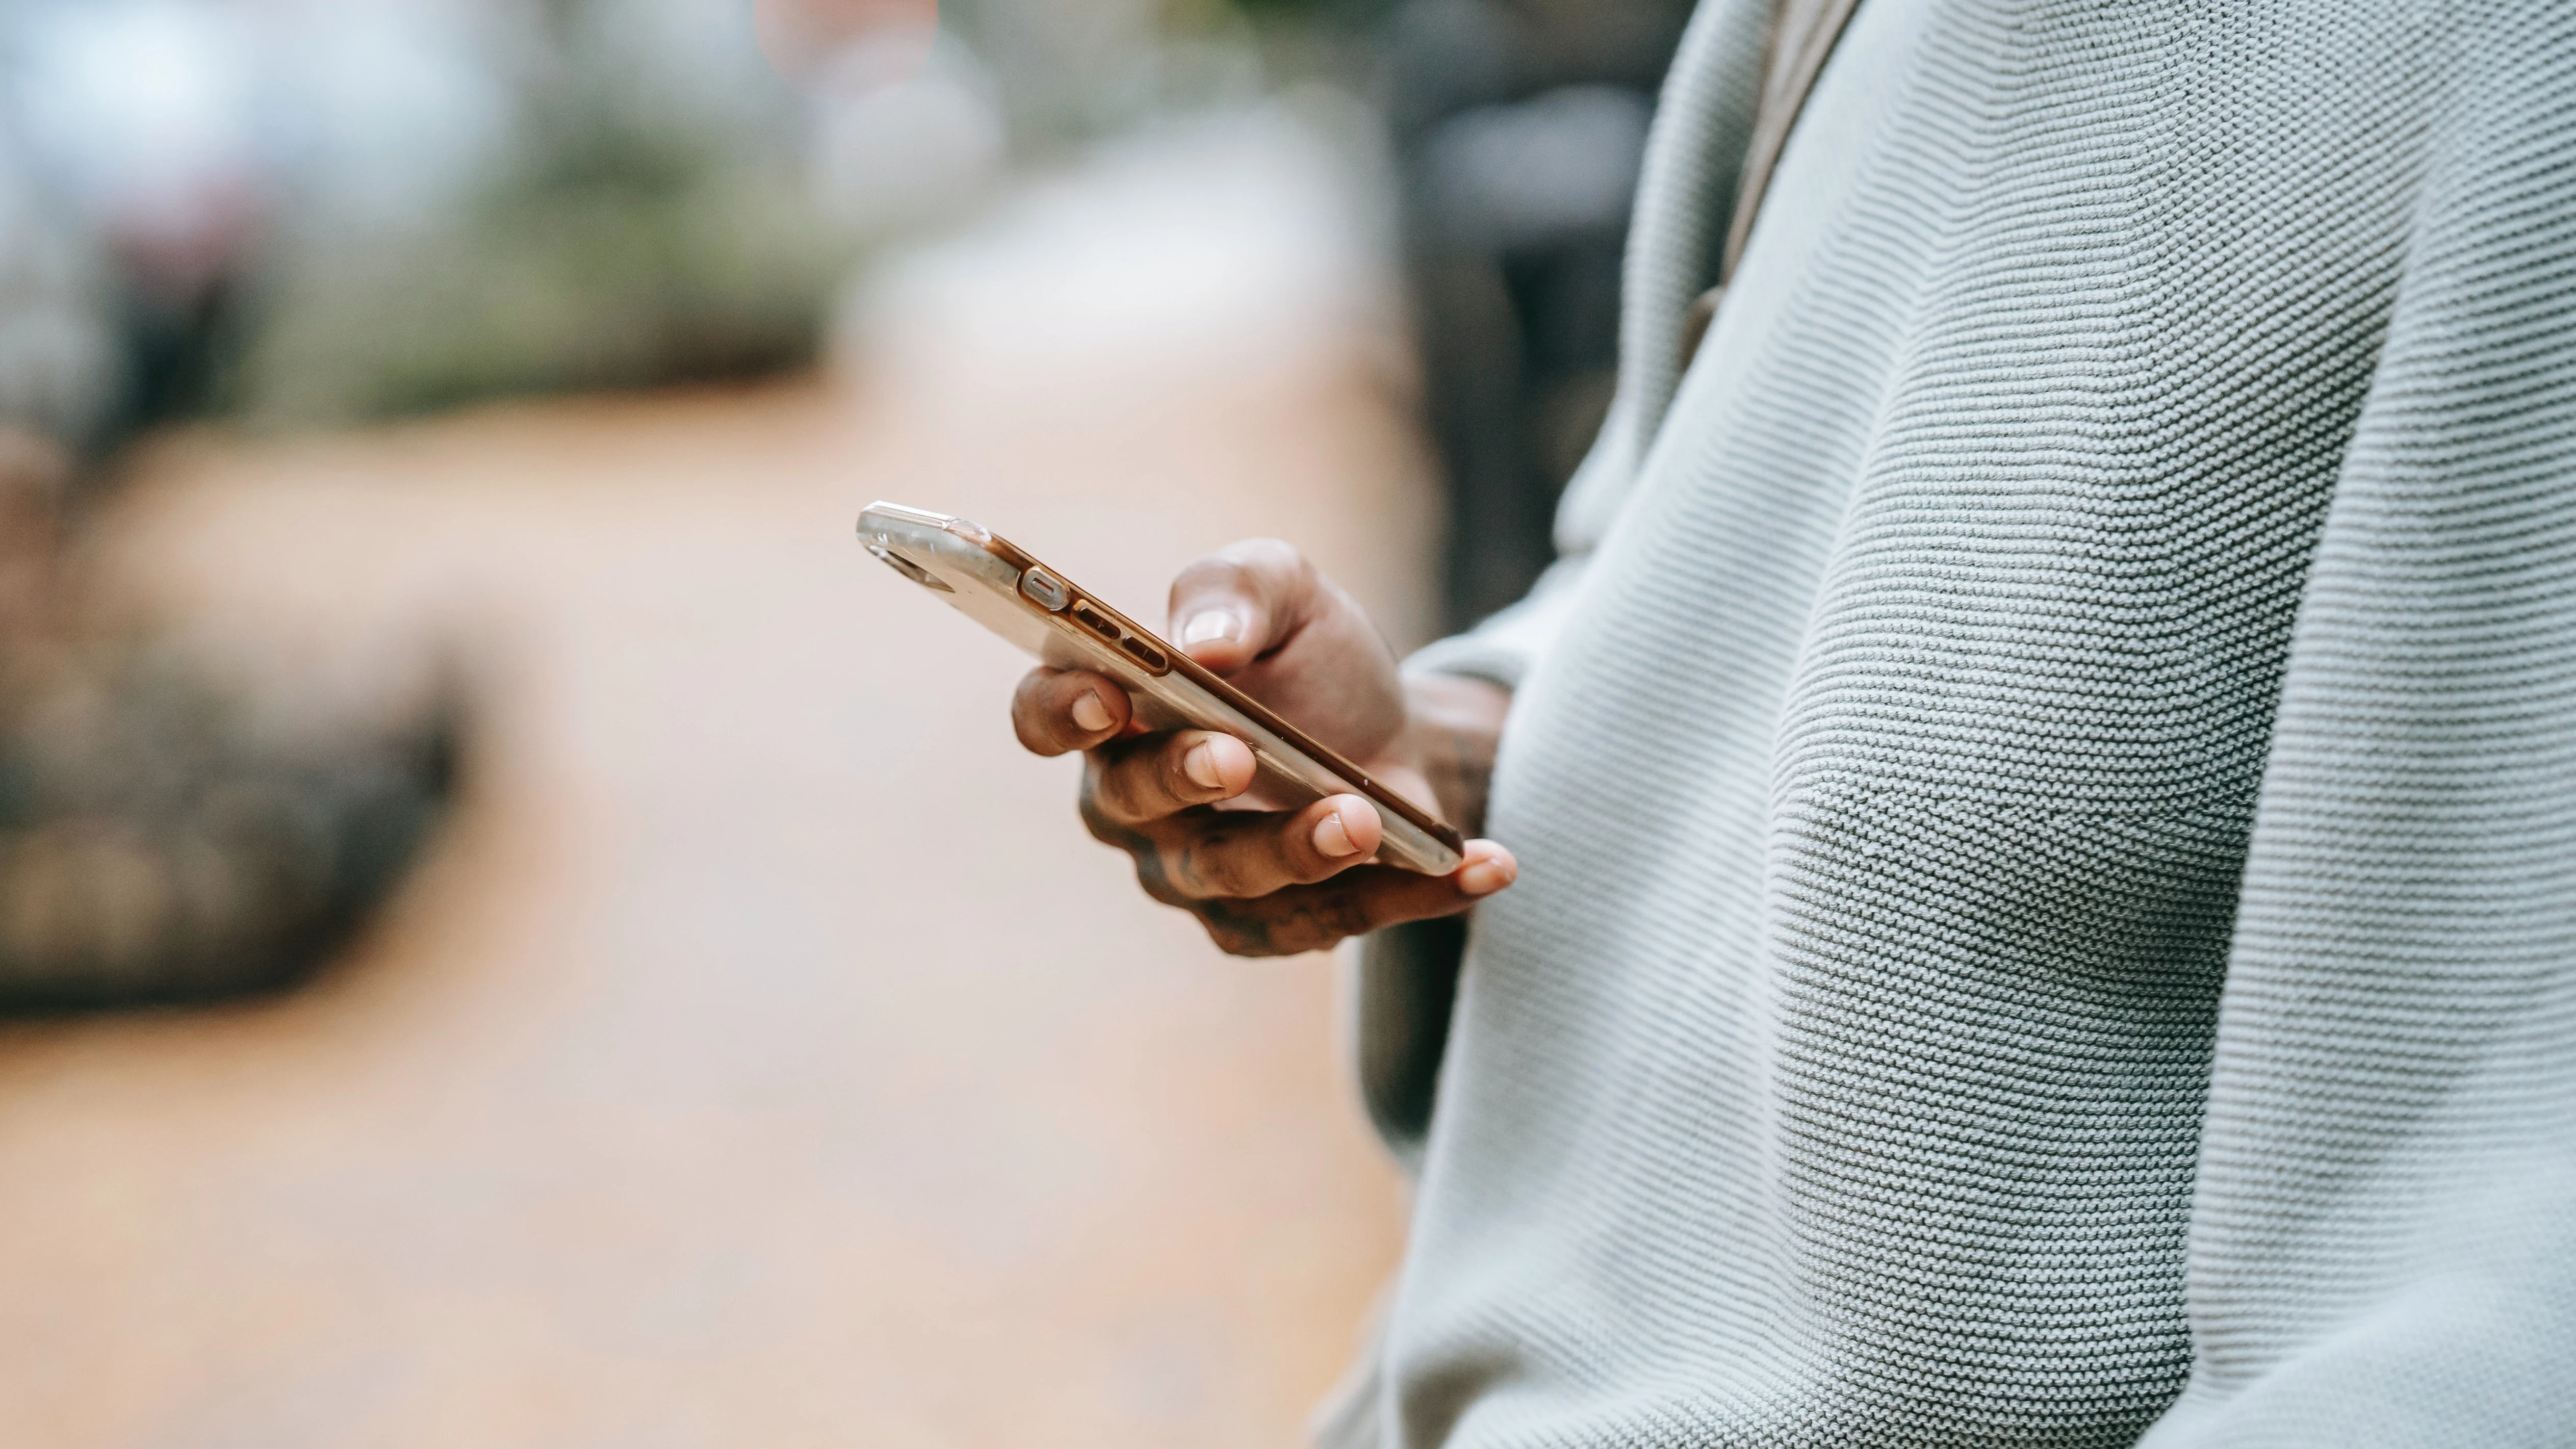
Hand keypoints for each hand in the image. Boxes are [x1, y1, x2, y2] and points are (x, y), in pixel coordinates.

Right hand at [1010, 539, 1515, 956]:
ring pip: (1229, 881)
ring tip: (1363, 816)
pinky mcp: (1274, 923)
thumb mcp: (1284, 587)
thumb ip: (1235, 588)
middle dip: (1183, 779)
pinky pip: (1333, 920)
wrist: (1387, 726)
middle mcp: (1133, 804)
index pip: (1046, 715)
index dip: (1062, 712)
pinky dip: (1412, 893)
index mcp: (1110, 708)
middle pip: (1134, 806)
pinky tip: (1485, 865)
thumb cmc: (1305, 655)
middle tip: (1237, 754)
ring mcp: (1198, 874)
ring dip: (1297, 851)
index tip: (1108, 697)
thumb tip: (1204, 641)